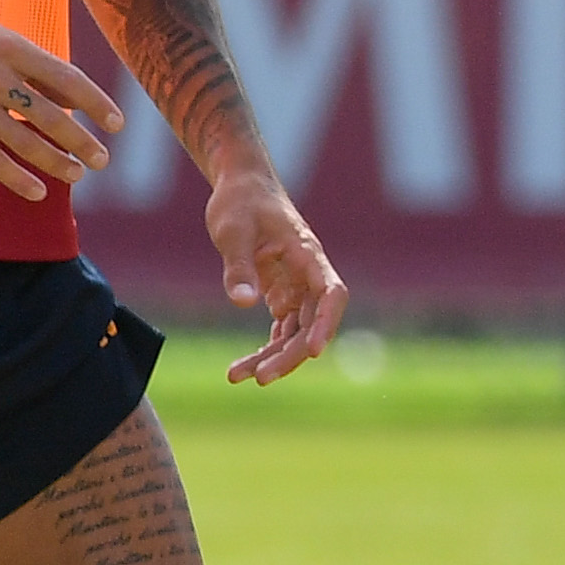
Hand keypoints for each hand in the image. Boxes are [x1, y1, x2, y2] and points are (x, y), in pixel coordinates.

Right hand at [0, 2, 120, 198]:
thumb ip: (37, 67)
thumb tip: (75, 102)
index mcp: (11, 47)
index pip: (67, 78)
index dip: (96, 103)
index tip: (117, 124)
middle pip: (49, 115)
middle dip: (81, 141)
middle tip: (102, 160)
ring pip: (23, 140)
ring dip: (56, 162)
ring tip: (77, 174)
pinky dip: (16, 177)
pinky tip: (37, 191)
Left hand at [203, 166, 346, 383]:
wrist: (240, 186)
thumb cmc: (240, 202)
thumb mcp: (232, 230)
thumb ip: (239, 268)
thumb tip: (244, 305)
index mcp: (308, 254)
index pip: (331, 294)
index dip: (327, 323)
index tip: (314, 351)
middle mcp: (309, 275)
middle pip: (312, 324)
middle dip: (290, 354)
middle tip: (260, 379)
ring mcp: (297, 287)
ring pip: (295, 332)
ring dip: (273, 357)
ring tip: (236, 377)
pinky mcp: (281, 293)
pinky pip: (280, 329)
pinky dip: (265, 348)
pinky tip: (242, 368)